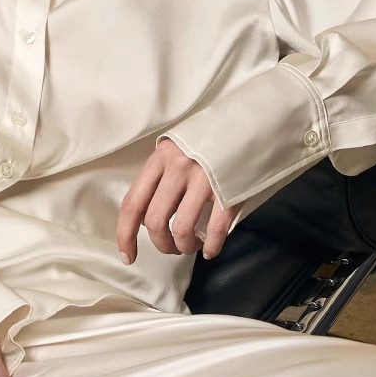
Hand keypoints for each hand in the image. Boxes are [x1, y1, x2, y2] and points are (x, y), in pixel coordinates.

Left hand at [116, 137, 239, 265]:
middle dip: (161, 244)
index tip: (127, 255)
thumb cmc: (209, 140)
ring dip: (184, 246)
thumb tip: (143, 217)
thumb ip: (159, 177)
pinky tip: (210, 250)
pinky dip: (211, 246)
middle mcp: (179, 167)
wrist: (250, 121)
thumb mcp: (177, 149)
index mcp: (161, 157)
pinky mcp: (229, 189)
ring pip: (181, 229)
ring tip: (191, 245)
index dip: (125, 234)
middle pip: (155, 221)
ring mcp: (205, 178)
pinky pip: (214, 230)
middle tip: (171, 247)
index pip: (133, 202)